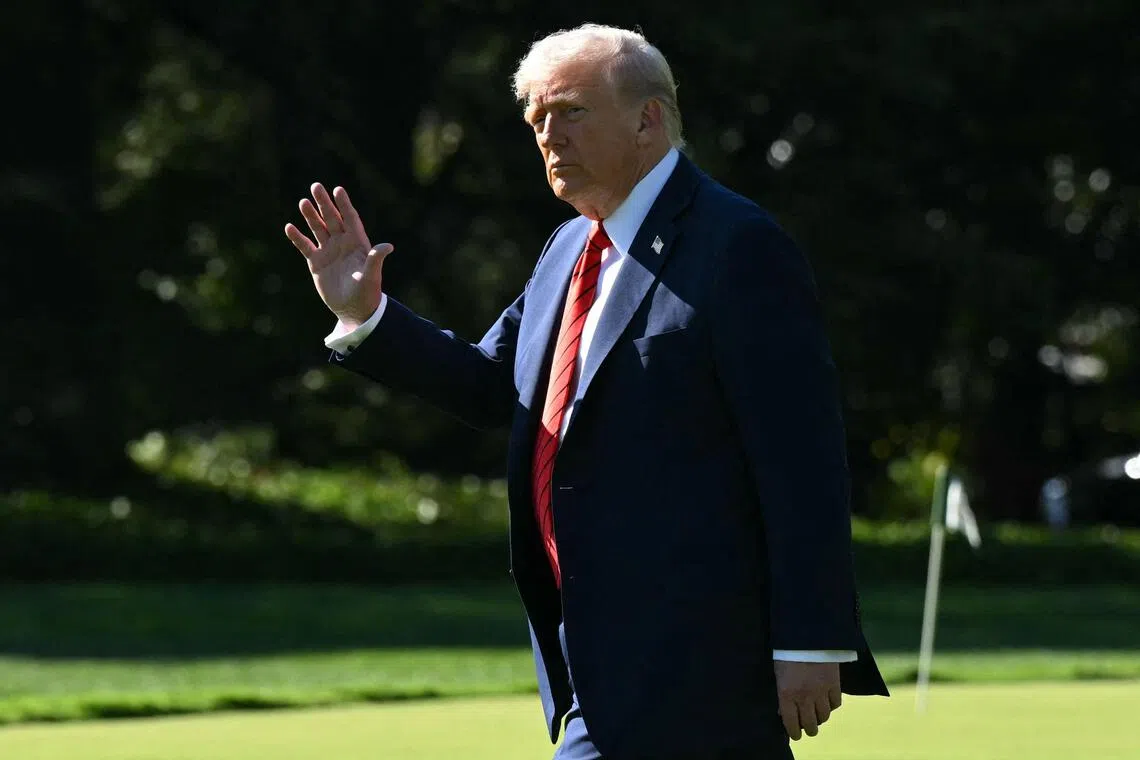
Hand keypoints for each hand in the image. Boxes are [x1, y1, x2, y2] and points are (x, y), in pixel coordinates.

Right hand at [284, 183, 392, 325]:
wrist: (354, 309)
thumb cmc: (367, 292)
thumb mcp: (372, 276)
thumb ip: (375, 259)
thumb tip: (388, 246)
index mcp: (357, 243)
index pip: (350, 219)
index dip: (344, 205)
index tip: (338, 190)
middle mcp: (342, 243)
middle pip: (332, 218)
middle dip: (324, 203)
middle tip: (316, 186)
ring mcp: (328, 251)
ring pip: (318, 228)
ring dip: (311, 216)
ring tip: (303, 202)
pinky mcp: (317, 262)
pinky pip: (305, 246)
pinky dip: (298, 237)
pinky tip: (289, 227)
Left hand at [774, 660, 841, 740]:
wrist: (807, 635)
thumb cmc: (786, 653)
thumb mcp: (778, 674)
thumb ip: (781, 694)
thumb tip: (783, 711)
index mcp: (786, 695)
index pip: (791, 724)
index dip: (794, 733)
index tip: (795, 735)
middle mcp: (805, 698)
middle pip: (811, 724)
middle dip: (808, 729)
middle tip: (807, 727)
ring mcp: (821, 692)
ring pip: (824, 717)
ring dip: (820, 718)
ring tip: (817, 715)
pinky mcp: (835, 685)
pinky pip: (836, 704)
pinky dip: (832, 706)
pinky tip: (827, 702)